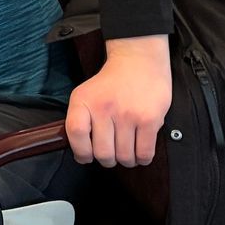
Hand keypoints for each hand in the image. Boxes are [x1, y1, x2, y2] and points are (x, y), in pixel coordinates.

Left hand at [67, 34, 171, 166]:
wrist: (138, 62)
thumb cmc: (110, 84)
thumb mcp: (85, 94)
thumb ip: (81, 119)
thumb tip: (82, 153)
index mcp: (83, 101)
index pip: (75, 134)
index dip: (80, 152)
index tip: (86, 157)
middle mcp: (104, 108)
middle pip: (103, 152)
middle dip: (107, 161)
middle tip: (111, 156)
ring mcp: (127, 114)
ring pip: (124, 156)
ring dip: (126, 161)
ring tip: (127, 154)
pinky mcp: (149, 120)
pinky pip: (145, 153)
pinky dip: (142, 159)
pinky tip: (140, 153)